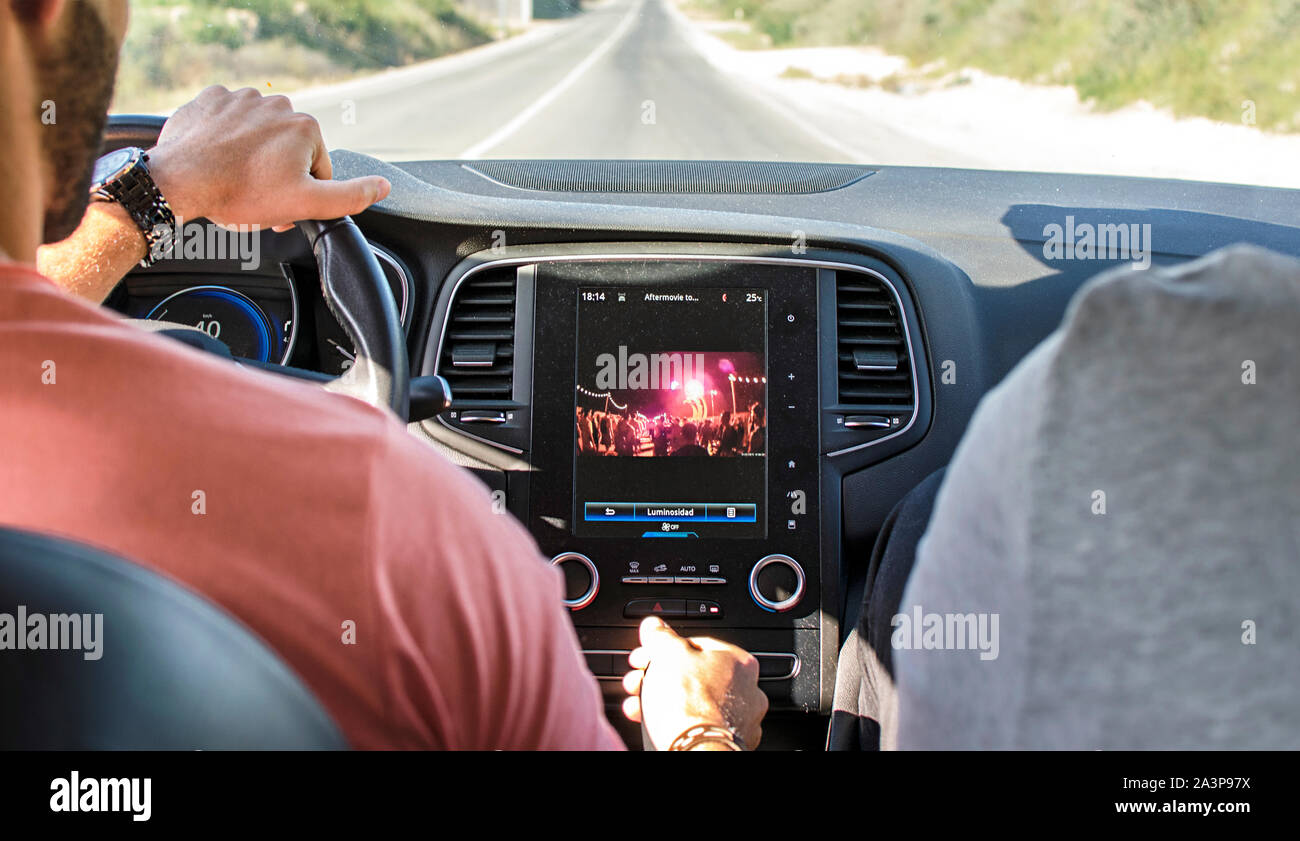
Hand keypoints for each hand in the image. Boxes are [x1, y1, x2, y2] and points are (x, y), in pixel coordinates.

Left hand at [147, 86, 390, 230]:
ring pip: (258, 136)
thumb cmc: (239, 193)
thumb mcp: (305, 204)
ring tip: (234, 179)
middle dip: (277, 173)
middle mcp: (277, 105)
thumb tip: (382, 186)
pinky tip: (218, 158)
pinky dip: (225, 140)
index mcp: (305, 128)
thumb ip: (350, 196)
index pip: (316, 167)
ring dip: (252, 156)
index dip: (301, 192)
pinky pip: (227, 122)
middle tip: (256, 196)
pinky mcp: (211, 99)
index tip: (281, 204)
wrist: (180, 180)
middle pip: (287, 150)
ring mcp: (241, 98)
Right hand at [621, 616, 767, 749]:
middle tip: (640, 679)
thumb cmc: (688, 704)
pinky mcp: (728, 742)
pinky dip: (676, 723)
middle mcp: (747, 691)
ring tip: (639, 703)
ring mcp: (740, 720)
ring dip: (663, 700)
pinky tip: (654, 722)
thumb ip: (661, 636)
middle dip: (661, 676)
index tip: (648, 654)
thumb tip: (655, 626)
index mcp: (739, 661)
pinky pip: (698, 726)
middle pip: (695, 675)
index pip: (698, 645)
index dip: (666, 648)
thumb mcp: (666, 654)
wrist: (695, 750)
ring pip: (695, 703)